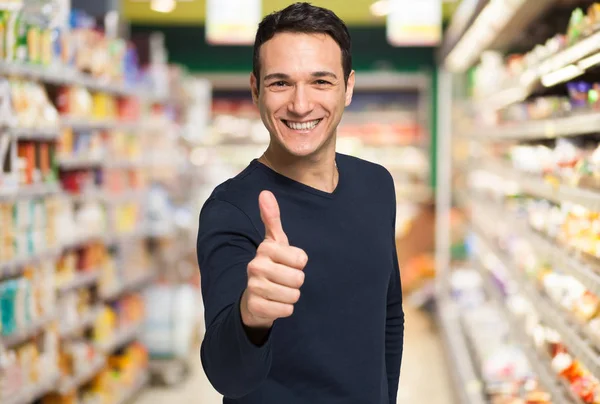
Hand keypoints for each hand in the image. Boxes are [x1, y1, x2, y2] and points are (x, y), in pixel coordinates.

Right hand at [240, 190, 307, 329]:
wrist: (254, 298)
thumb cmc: (271, 265)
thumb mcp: (274, 242)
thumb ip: (272, 218)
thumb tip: (265, 193)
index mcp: (265, 248)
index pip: (301, 259)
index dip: (299, 264)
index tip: (287, 263)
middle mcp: (255, 266)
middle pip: (299, 278)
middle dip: (296, 282)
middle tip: (283, 280)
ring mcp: (254, 286)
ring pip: (294, 295)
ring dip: (291, 296)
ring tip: (279, 291)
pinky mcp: (255, 306)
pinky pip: (286, 309)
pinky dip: (285, 309)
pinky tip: (275, 303)